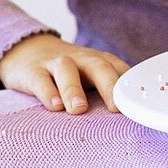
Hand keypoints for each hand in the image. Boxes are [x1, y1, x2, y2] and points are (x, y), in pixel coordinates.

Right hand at [0, 32, 129, 112]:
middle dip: (109, 85)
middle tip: (116, 108)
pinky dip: (47, 92)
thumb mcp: (90, 75)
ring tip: (79, 109)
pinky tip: (54, 107)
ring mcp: (55, 63)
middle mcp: (81, 59)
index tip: (140, 106)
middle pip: (98, 66)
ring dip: (74, 88)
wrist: (28, 49)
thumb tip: (130, 117)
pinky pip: (40, 80)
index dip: (131, 86)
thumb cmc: (69, 71)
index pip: (120, 70)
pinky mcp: (32, 71)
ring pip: (66, 69)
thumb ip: (107, 90)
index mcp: (99, 61)